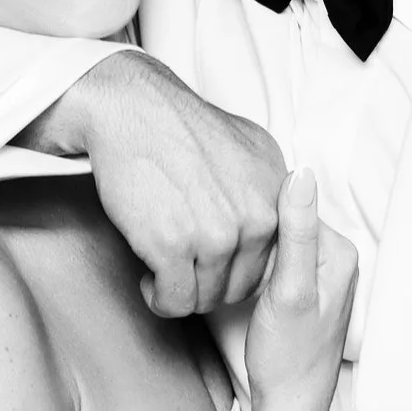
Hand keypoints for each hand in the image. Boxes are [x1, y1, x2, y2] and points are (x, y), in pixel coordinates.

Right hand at [27, 52, 285, 315]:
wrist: (134, 109)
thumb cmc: (181, 127)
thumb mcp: (249, 146)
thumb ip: (266, 188)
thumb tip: (275, 217)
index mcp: (277, 196)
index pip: (272, 262)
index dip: (240, 267)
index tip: (216, 259)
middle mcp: (257, 218)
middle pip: (241, 287)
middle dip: (211, 286)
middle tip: (185, 270)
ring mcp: (218, 235)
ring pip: (207, 299)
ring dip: (182, 294)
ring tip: (164, 273)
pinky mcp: (175, 247)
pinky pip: (175, 301)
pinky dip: (159, 299)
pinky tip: (149, 279)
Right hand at [242, 171, 357, 410]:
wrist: (289, 403)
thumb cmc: (288, 354)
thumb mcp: (289, 288)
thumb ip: (295, 231)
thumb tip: (301, 173)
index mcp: (338, 251)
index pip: (294, 204)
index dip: (256, 208)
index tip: (225, 212)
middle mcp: (335, 258)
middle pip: (285, 220)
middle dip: (254, 226)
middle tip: (220, 235)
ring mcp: (319, 274)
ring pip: (277, 240)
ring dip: (251, 243)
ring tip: (226, 255)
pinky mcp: (302, 289)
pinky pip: (275, 259)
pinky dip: (255, 261)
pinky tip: (237, 273)